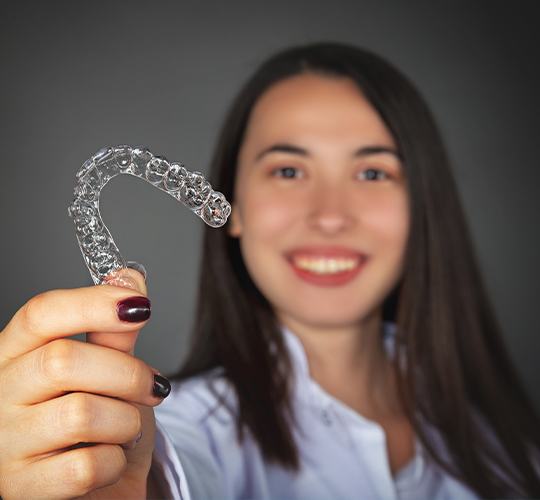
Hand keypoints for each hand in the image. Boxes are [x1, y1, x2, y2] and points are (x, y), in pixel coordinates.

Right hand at [0, 268, 167, 498]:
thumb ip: (114, 331)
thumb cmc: (101, 424)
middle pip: (63, 359)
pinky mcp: (21, 489)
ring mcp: (4, 444)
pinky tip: (109, 459)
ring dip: (126, 420)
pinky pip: (85, 466)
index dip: (93, 303)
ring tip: (126, 426)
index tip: (140, 305)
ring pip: (80, 413)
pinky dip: (115, 461)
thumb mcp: (109, 371)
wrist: (99, 489)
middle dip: (127, 373)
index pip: (41, 313)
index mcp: (16, 354)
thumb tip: (129, 278)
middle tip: (153, 386)